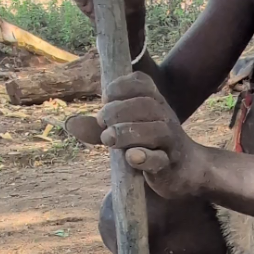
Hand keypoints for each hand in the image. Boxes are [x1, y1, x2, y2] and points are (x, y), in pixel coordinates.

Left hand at [67, 72, 206, 199]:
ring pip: (154, 130)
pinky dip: (145, 158)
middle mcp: (165, 116)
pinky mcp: (170, 165)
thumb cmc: (148, 145)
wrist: (184, 171)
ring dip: (127, 132)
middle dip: (118, 111)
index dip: (119, 87)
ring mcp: (170, 141)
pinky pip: (160, 159)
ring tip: (108, 139)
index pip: (140, 82)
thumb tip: (70, 123)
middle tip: (102, 123)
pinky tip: (131, 157)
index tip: (105, 99)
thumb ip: (97, 127)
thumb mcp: (123, 131)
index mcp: (154, 101)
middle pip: (145, 105)